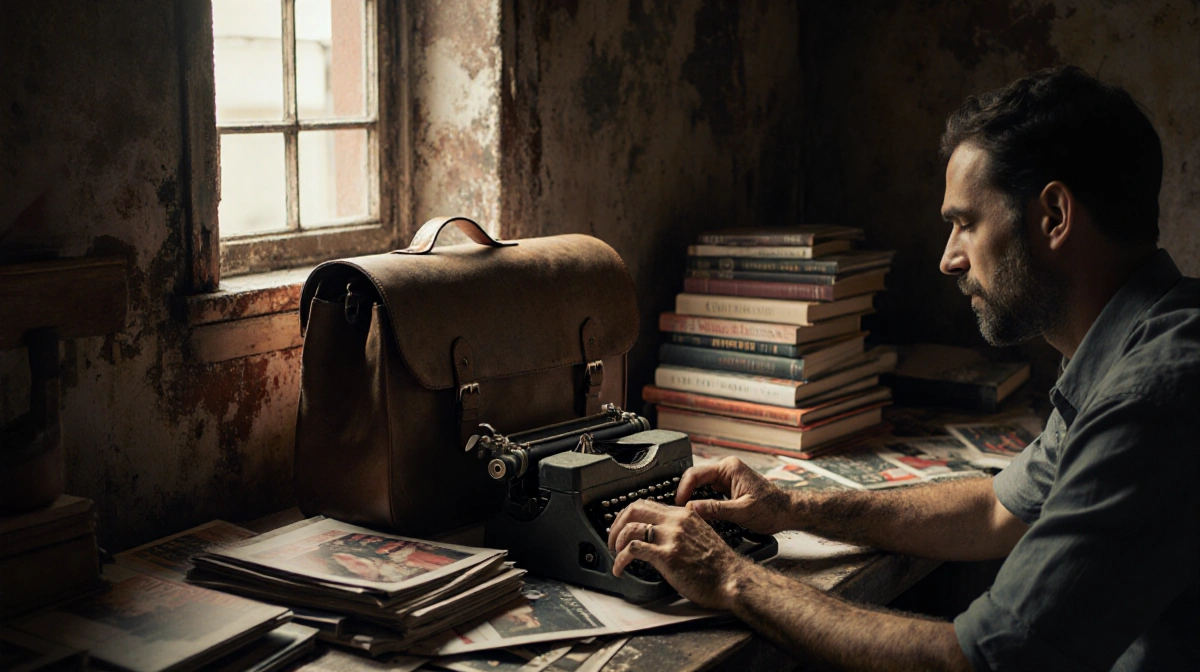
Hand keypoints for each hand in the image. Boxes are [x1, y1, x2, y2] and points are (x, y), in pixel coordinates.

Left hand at [606, 499, 751, 609]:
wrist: (732, 579)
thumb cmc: (719, 564)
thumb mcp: (700, 535)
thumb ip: (681, 530)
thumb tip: (659, 535)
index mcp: (683, 515)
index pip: (647, 504)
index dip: (628, 514)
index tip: (622, 525)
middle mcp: (676, 522)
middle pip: (634, 509)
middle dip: (617, 524)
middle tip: (612, 538)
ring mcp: (671, 537)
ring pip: (631, 528)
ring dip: (616, 542)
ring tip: (615, 554)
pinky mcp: (667, 555)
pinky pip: (633, 550)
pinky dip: (620, 559)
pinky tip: (619, 568)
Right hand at [675, 457, 793, 534]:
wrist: (787, 512)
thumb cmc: (772, 509)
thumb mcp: (742, 511)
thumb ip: (716, 509)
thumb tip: (691, 509)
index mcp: (729, 468)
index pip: (696, 474)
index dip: (683, 489)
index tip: (677, 505)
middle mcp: (726, 470)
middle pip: (695, 479)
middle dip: (684, 494)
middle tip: (678, 512)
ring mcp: (726, 479)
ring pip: (699, 487)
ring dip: (691, 499)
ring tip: (684, 514)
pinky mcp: (727, 488)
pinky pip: (707, 493)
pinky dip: (700, 503)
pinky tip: (696, 514)